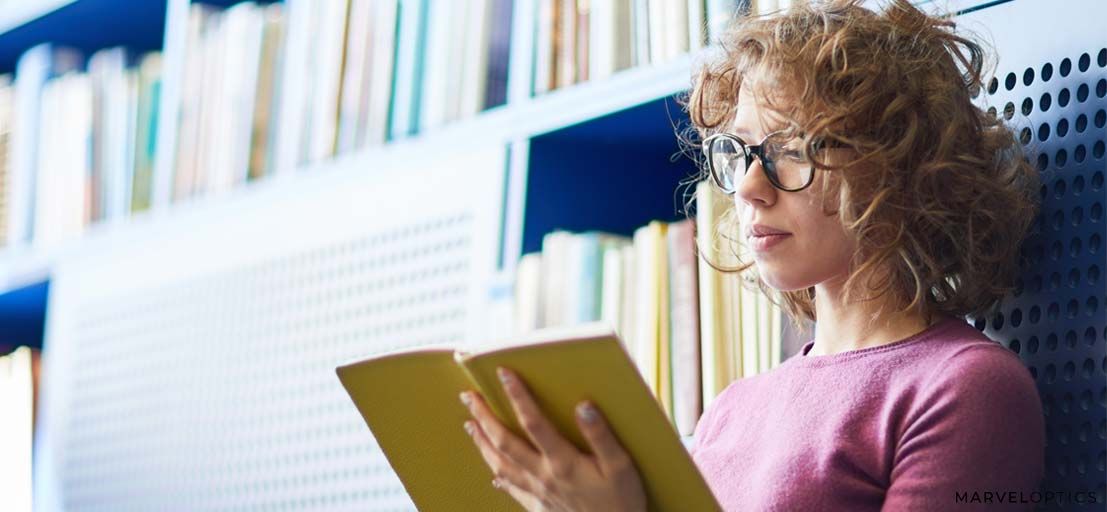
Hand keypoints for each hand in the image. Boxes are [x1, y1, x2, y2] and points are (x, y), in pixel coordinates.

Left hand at [459, 367, 647, 511]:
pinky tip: (493, 473)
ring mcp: (538, 493)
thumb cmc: (621, 502)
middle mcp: (543, 475)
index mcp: (562, 462)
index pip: (533, 422)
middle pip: (505, 442)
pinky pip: (512, 490)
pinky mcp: (539, 507)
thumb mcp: (621, 466)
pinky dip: (500, 478)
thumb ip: (601, 435)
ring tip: (470, 425)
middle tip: (468, 397)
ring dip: (482, 443)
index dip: (518, 396)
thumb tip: (583, 405)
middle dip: (485, 417)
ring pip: (501, 465)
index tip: (503, 373)